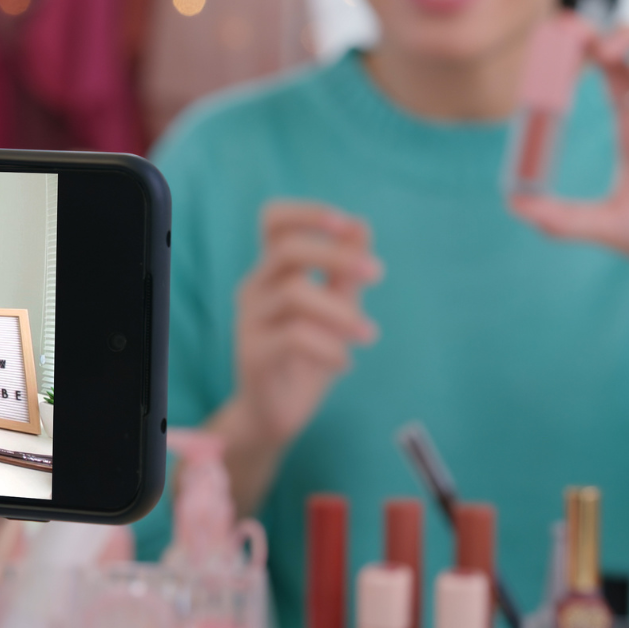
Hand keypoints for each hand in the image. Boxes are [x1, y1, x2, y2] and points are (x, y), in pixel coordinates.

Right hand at [215, 201, 381, 456]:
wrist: (274, 414)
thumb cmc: (307, 356)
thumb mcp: (334, 309)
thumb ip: (345, 271)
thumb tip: (361, 225)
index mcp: (273, 271)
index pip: (274, 221)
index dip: (307, 213)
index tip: (345, 223)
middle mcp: (255, 288)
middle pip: (287, 250)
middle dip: (337, 255)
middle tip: (379, 273)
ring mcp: (250, 321)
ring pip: (293, 294)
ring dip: (341, 311)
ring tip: (370, 335)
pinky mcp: (253, 355)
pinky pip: (292, 338)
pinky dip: (328, 347)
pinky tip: (346, 364)